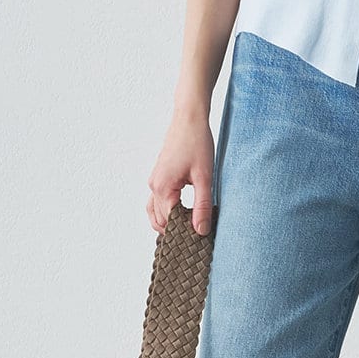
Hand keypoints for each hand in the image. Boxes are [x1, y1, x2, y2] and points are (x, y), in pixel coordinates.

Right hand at [147, 110, 215, 235]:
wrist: (189, 119)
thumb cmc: (197, 143)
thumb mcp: (204, 177)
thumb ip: (202, 206)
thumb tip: (200, 231)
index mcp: (163, 188)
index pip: (169, 222)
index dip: (184, 232)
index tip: (200, 238)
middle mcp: (154, 186)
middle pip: (160, 220)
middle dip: (176, 230)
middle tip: (197, 237)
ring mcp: (154, 181)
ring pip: (155, 212)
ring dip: (168, 223)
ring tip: (188, 229)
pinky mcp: (159, 176)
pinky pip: (157, 201)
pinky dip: (166, 211)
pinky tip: (181, 215)